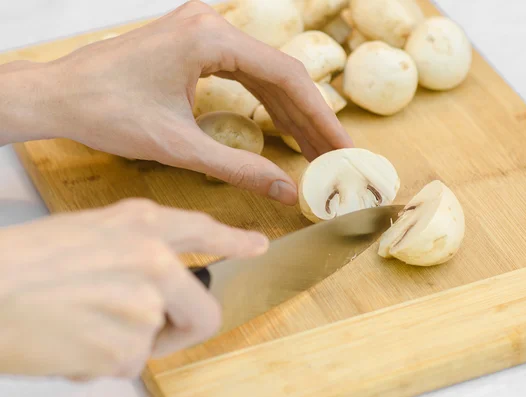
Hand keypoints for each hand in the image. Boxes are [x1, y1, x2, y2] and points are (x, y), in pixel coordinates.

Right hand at [0, 198, 267, 378]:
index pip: (203, 230)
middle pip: (204, 311)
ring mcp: (146, 303)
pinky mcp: (128, 346)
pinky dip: (99, 362)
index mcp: (141, 224)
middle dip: (180, 328)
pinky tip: (68, 342)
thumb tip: (159, 286)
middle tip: (144, 331)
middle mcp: (154, 259)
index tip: (257, 246)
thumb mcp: (88, 234)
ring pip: (153, 341)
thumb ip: (134, 251)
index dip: (234, 239)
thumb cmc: (22, 263)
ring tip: (77, 325)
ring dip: (120, 343)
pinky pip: (127, 364)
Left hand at [25, 1, 352, 204]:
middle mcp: (212, 24)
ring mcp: (204, 30)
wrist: (60, 95)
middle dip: (310, 119)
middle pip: (281, 75)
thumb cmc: (106, 112)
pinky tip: (284, 130)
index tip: (343, 147)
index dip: (320, 117)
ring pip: (265, 74)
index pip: (285, 77)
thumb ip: (239, 169)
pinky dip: (266, 103)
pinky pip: (244, 73)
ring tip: (317, 150)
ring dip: (291, 113)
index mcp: (209, 38)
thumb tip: (285, 191)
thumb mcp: (179, 147)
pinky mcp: (196, 43)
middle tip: (337, 155)